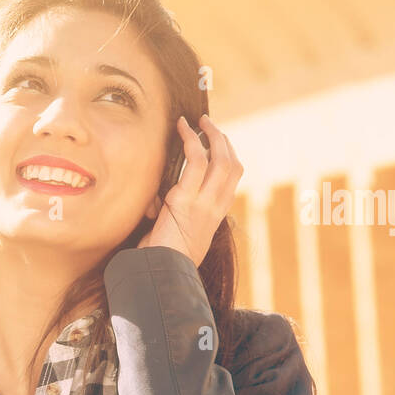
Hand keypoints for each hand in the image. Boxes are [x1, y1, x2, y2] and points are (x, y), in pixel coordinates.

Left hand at [137, 114, 242, 268]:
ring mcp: (204, 203)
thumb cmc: (165, 258)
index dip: (229, 155)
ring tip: (198, 121)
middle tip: (209, 124)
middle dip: (223, 140)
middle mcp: (216, 207)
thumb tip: (163, 198)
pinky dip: (190, 139)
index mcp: (218, 214)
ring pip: (220, 158)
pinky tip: (182, 127)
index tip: (218, 142)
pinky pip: (196, 160)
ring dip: (211, 134)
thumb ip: (182, 215)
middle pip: (232, 164)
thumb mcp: (182, 235)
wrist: (161, 273)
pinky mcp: (185, 200)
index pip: (233, 178)